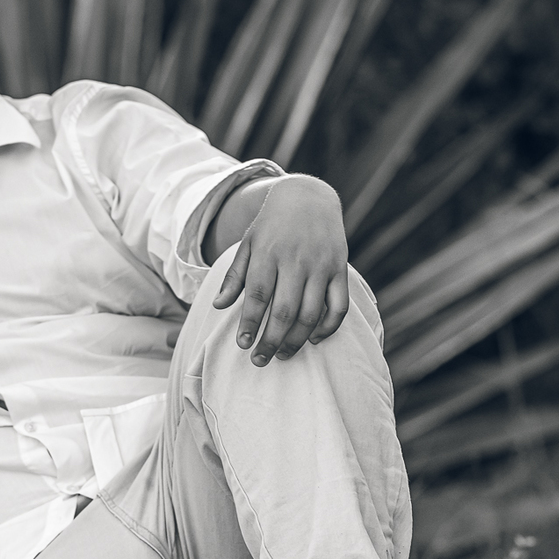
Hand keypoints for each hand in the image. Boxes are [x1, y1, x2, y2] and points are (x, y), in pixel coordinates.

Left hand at [212, 175, 349, 365]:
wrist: (308, 197)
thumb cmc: (271, 226)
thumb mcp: (248, 244)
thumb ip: (234, 276)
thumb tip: (218, 306)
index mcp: (269, 252)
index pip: (258, 294)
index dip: (250, 323)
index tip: (243, 345)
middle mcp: (297, 259)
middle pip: (285, 310)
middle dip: (271, 340)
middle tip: (260, 360)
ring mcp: (321, 265)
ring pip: (312, 313)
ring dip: (297, 340)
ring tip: (282, 355)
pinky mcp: (340, 270)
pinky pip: (338, 306)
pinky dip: (328, 328)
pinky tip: (313, 339)